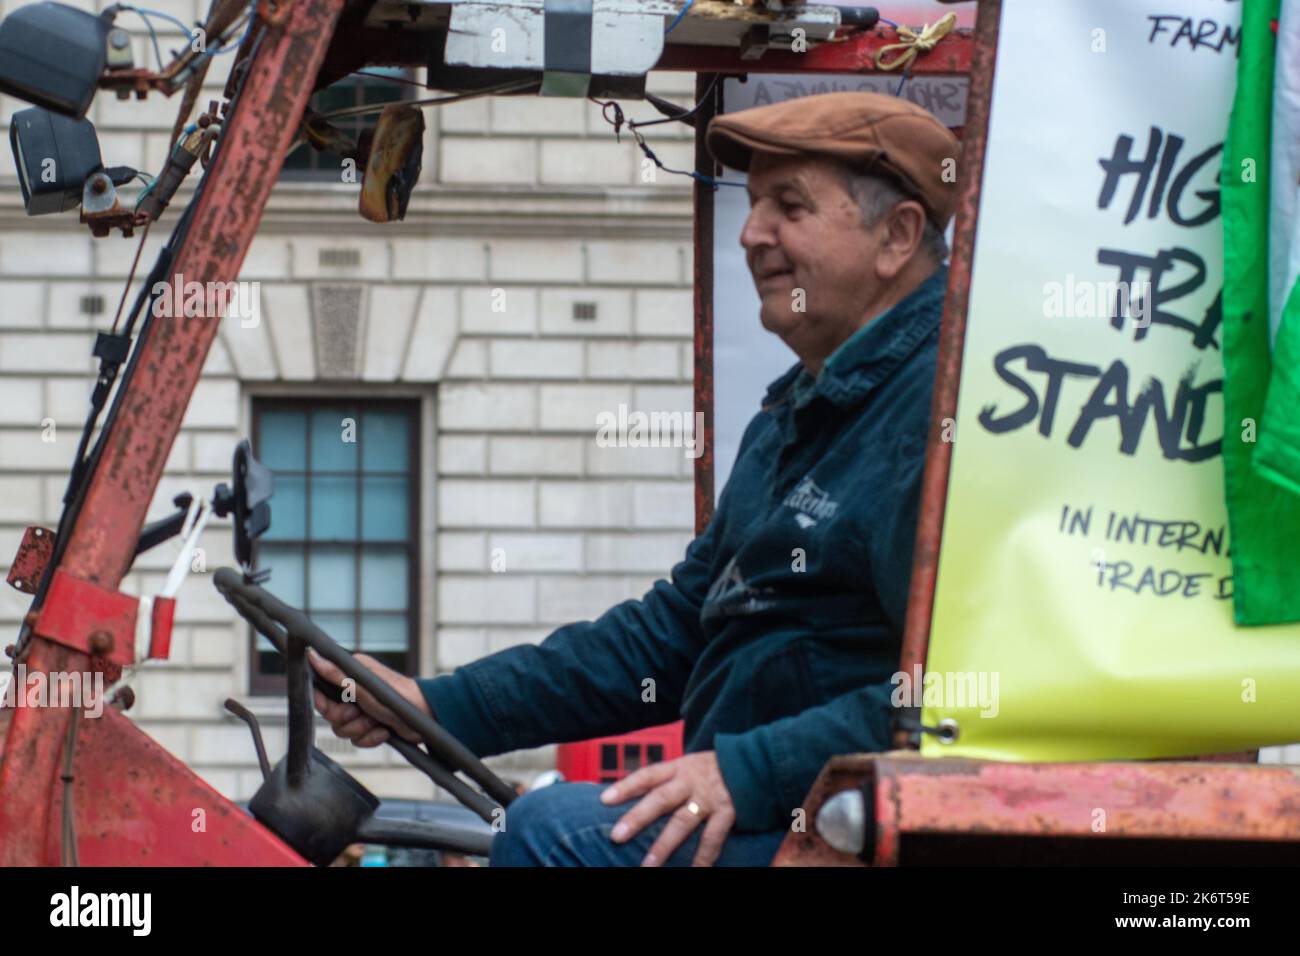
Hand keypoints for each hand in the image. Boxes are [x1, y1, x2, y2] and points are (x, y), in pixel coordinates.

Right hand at [308, 648, 431, 747]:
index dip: (324, 704)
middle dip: (348, 719)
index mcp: (350, 675)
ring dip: (361, 729)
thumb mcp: (362, 685)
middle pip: (330, 715)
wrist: (425, 718)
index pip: (321, 691)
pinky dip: (371, 737)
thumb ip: (335, 674)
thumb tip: (312, 655)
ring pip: (343, 729)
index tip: (333, 708)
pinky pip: (357, 739)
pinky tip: (384, 731)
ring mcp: (362, 709)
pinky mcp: (370, 725)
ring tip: (377, 721)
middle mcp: (354, 691)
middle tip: (363, 713)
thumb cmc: (397, 696)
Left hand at [600, 751, 735, 866]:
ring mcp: (709, 797)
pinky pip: (713, 838)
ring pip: (682, 822)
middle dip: (637, 817)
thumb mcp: (690, 765)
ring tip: (647, 865)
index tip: (604, 800)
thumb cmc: (715, 769)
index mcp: (679, 768)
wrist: (755, 761)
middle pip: (660, 800)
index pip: (647, 776)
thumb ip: (668, 779)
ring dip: (664, 845)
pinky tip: (694, 871)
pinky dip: (703, 857)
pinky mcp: (728, 811)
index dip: (625, 786)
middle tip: (616, 835)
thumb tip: (637, 796)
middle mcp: (690, 782)